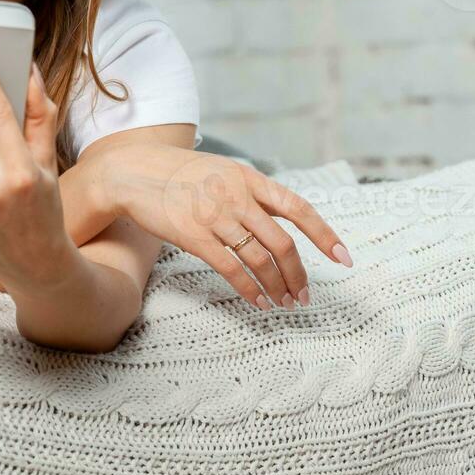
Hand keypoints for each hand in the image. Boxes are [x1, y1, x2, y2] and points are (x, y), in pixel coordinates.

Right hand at [96, 146, 349, 308]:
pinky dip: (251, 290)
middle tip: (305, 296)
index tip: (343, 258)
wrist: (130, 172)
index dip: (324, 235)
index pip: (297, 208)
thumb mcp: (219, 170)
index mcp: (247, 177)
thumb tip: (280, 218)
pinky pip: (231, 269)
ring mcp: (214, 215)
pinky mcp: (193, 235)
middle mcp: (236, 195)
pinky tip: (259, 302)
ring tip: (284, 303)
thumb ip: (248, 191)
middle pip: (282, 243)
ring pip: (260, 259)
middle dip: (299, 275)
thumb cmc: (176, 174)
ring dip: (278, 287)